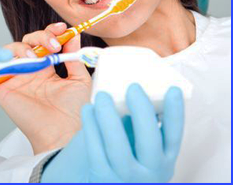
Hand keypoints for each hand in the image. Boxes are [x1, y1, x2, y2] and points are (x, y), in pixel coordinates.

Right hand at [0, 22, 91, 153]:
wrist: (62, 132)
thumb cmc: (73, 112)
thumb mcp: (79, 79)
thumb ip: (74, 56)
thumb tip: (73, 35)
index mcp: (47, 68)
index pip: (44, 42)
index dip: (51, 32)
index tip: (62, 28)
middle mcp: (30, 70)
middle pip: (28, 41)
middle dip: (40, 36)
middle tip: (53, 45)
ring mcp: (16, 77)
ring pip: (11, 49)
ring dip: (23, 47)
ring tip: (36, 58)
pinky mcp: (3, 87)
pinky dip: (3, 58)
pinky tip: (19, 62)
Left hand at [41, 84, 184, 182]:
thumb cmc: (127, 163)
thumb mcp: (144, 153)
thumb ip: (142, 128)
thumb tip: (136, 93)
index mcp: (165, 161)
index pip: (174, 136)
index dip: (176, 113)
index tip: (173, 89)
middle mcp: (150, 172)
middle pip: (150, 140)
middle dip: (142, 111)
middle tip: (133, 87)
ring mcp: (126, 177)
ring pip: (118, 147)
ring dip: (109, 117)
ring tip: (102, 95)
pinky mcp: (102, 178)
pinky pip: (95, 150)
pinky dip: (91, 127)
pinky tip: (88, 109)